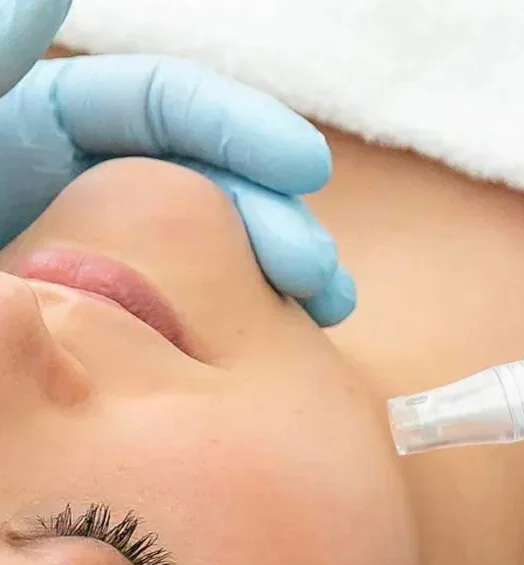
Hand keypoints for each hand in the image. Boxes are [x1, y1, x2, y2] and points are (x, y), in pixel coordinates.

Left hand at [0, 0, 354, 324]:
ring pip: (221, 250)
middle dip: (273, 217)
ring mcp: (111, 263)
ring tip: (326, 307)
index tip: (304, 166)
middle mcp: (86, 190)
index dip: (239, 129)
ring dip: (284, 270)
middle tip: (313, 271)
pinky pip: (203, 314)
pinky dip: (255, 323)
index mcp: (41, 128)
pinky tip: (296, 342)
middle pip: (208, 180)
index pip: (159, 107)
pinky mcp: (124, 326)